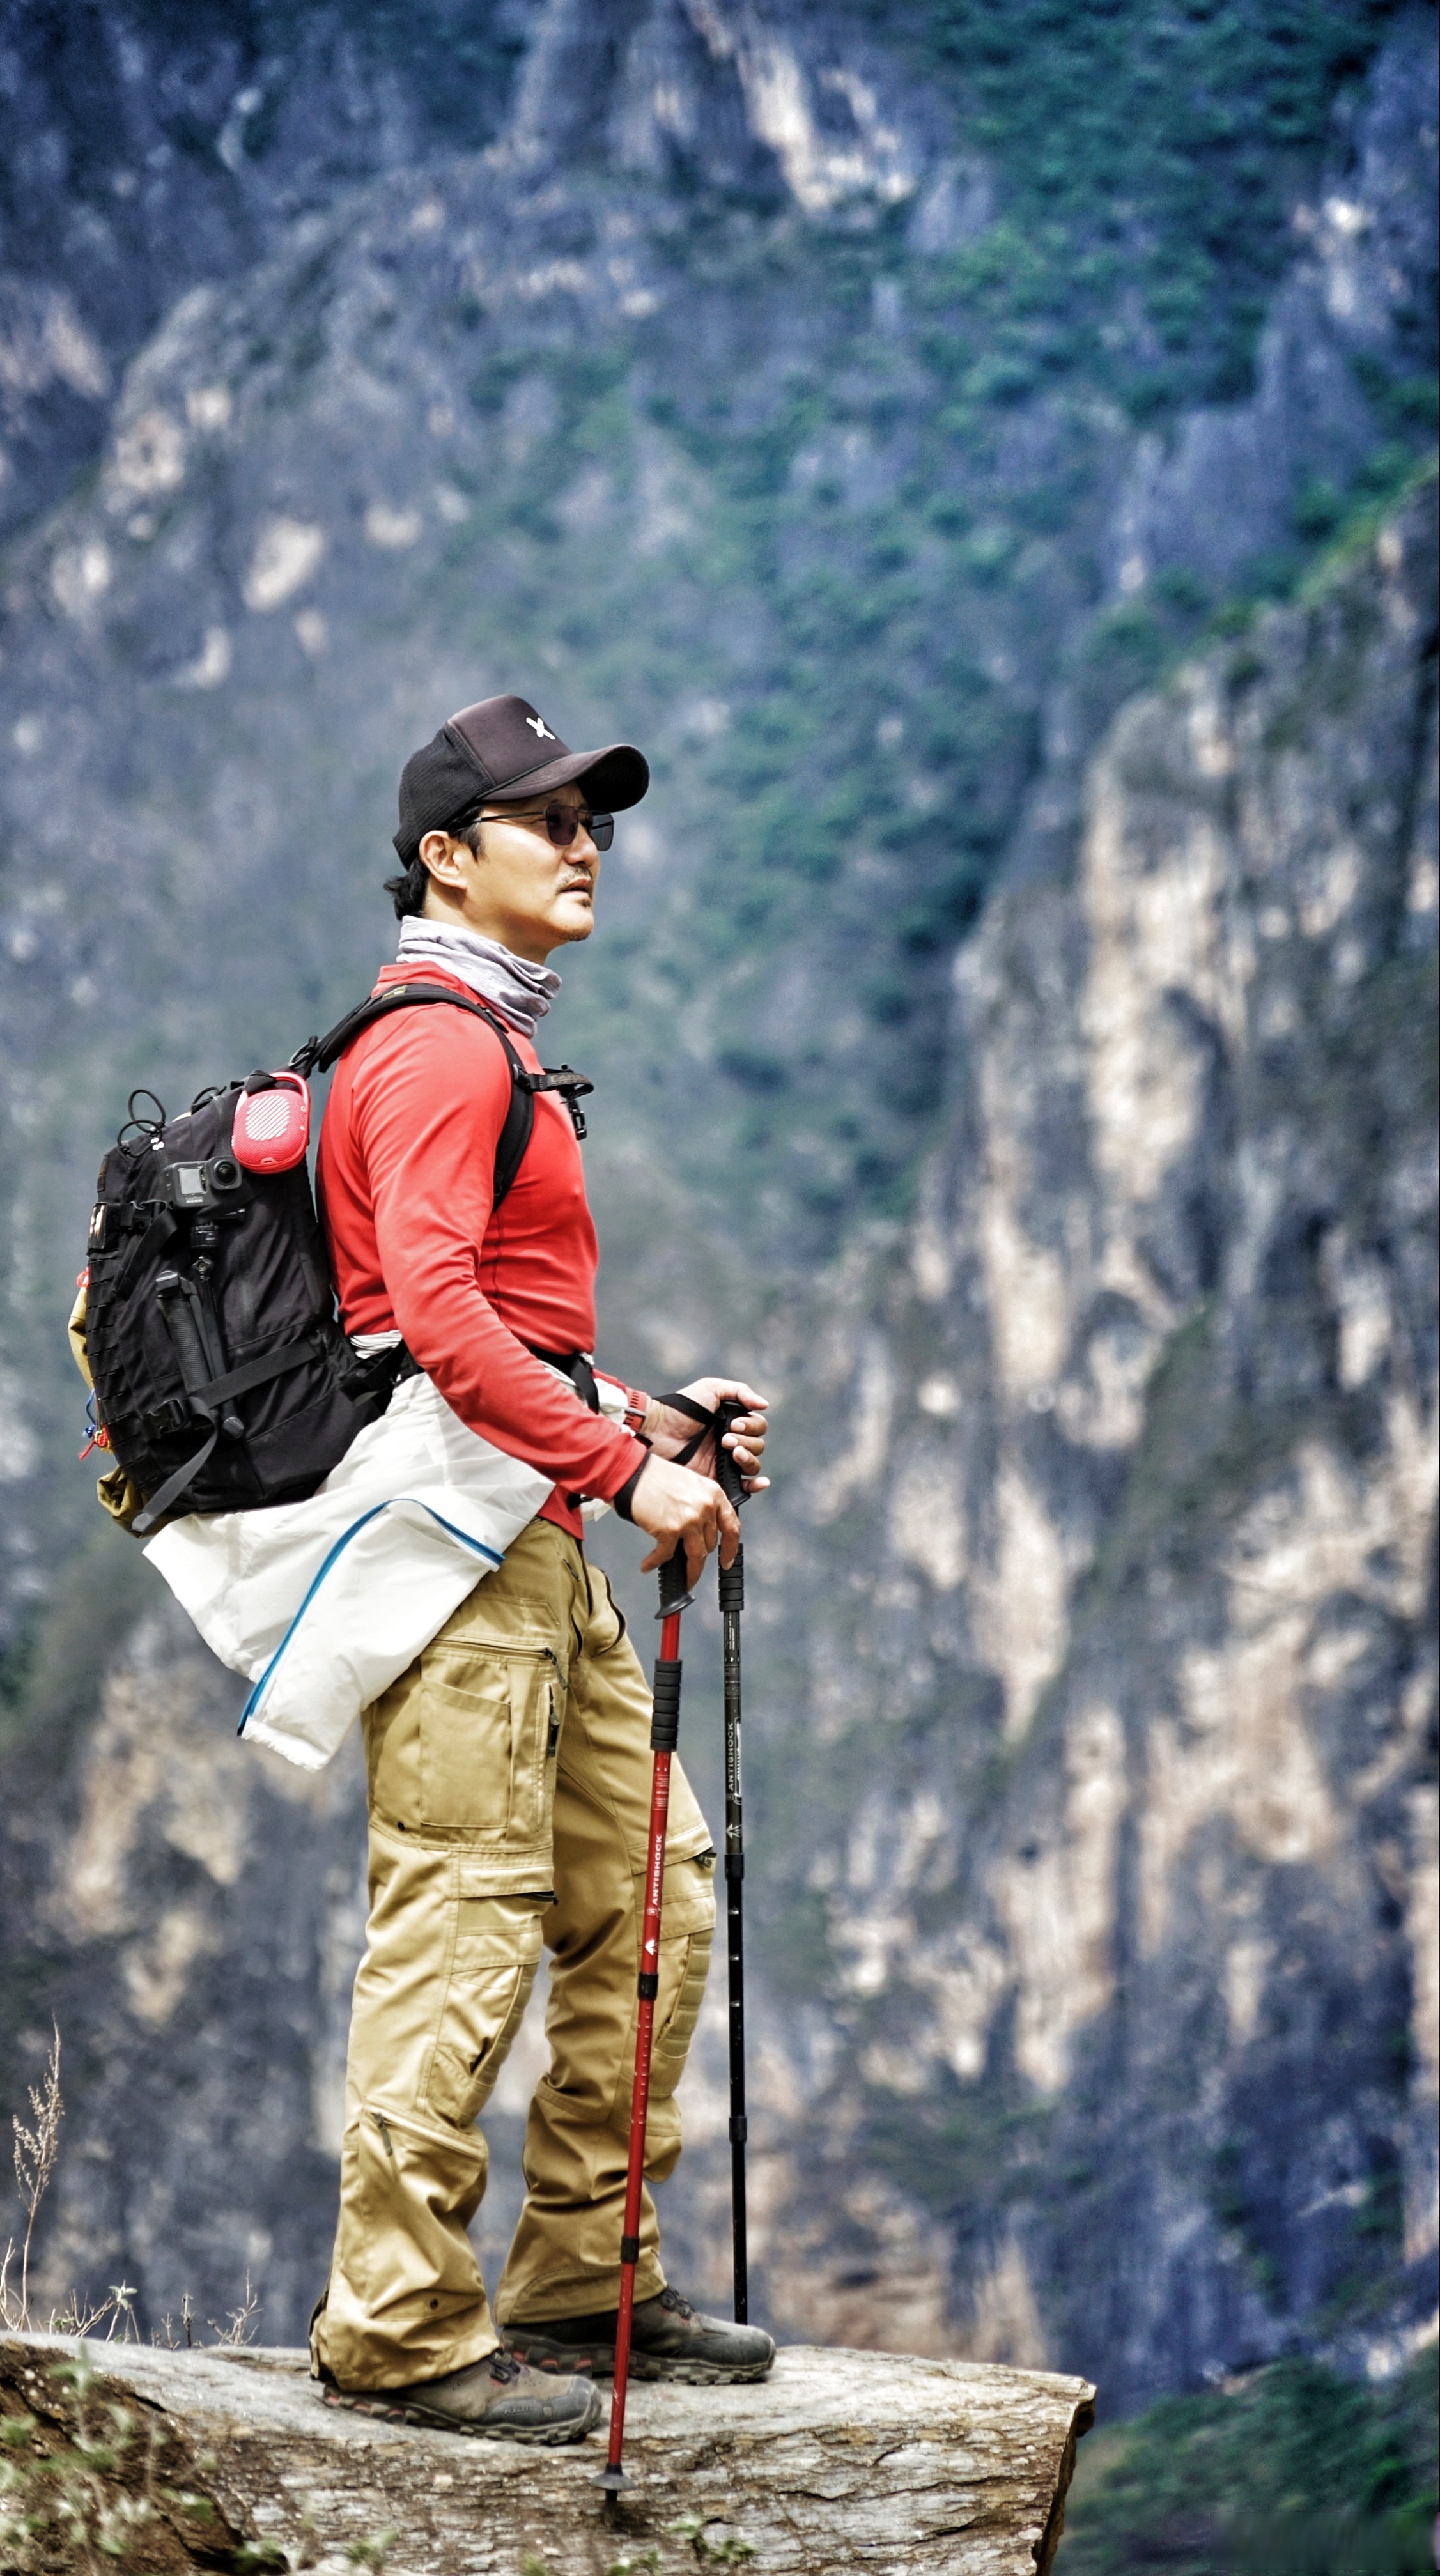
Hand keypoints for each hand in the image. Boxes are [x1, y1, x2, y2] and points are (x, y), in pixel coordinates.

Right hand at [628, 1454, 741, 1589]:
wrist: (632, 1471)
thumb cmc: (655, 1475)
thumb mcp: (691, 1483)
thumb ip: (702, 1504)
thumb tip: (702, 1528)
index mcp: (713, 1494)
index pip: (732, 1527)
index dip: (731, 1549)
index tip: (727, 1561)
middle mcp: (705, 1507)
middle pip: (711, 1544)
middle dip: (700, 1556)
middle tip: (692, 1563)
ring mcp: (689, 1520)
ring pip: (696, 1556)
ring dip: (690, 1571)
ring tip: (684, 1577)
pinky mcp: (669, 1530)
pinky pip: (666, 1556)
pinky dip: (655, 1562)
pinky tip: (649, 1564)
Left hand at [644, 1377, 770, 1494]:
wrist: (659, 1429)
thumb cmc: (682, 1408)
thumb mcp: (711, 1389)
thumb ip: (740, 1391)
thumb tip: (765, 1405)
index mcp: (732, 1423)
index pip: (758, 1427)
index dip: (751, 1425)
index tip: (733, 1423)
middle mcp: (731, 1442)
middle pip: (758, 1446)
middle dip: (746, 1441)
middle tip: (725, 1438)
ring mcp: (724, 1462)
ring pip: (752, 1464)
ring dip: (748, 1457)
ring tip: (731, 1451)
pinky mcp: (716, 1478)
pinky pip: (743, 1486)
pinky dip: (756, 1485)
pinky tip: (760, 1481)